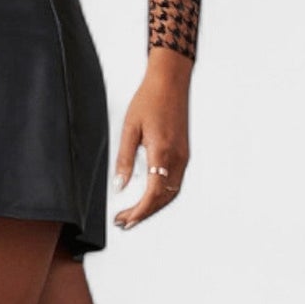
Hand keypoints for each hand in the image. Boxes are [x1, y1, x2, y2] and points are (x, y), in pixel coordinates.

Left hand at [112, 53, 191, 230]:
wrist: (170, 81)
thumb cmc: (149, 99)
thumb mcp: (130, 128)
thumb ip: (124, 159)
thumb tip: (119, 185)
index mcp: (162, 152)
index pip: (152, 194)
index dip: (138, 211)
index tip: (124, 219)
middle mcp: (177, 158)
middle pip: (163, 198)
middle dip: (144, 213)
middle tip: (125, 221)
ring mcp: (183, 156)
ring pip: (171, 192)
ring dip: (154, 206)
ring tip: (135, 214)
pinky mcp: (184, 153)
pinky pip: (175, 182)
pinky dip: (162, 195)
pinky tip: (149, 198)